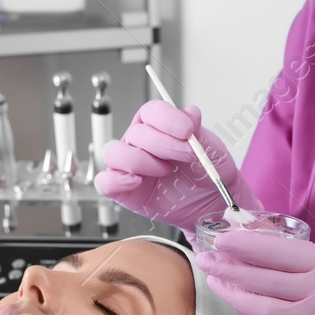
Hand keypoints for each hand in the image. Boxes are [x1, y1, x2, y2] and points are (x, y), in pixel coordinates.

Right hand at [93, 99, 261, 235]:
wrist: (209, 202)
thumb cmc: (205, 172)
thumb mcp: (209, 149)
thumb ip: (198, 131)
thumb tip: (190, 113)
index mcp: (158, 126)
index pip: (150, 111)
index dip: (166, 118)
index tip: (187, 130)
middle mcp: (140, 143)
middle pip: (136, 133)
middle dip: (164, 144)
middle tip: (187, 154)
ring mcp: (129, 166)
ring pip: (114, 153)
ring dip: (140, 160)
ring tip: (165, 170)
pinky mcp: (123, 190)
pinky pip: (104, 182)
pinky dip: (116, 180)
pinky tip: (137, 181)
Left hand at [198, 232, 314, 314]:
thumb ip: (295, 256)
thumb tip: (246, 242)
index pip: (279, 251)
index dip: (246, 245)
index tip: (221, 240)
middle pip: (265, 279)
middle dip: (230, 268)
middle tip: (206, 259)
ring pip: (262, 308)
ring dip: (233, 295)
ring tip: (215, 282)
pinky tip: (238, 311)